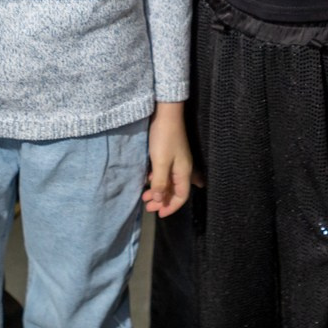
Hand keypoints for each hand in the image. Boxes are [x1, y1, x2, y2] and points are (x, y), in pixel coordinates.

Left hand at [143, 102, 193, 216]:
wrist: (165, 113)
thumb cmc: (164, 138)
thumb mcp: (160, 163)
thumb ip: (160, 183)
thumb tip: (160, 200)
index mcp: (184, 172)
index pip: (181, 196)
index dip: (171, 207)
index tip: (158, 214)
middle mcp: (183, 168)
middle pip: (175, 191)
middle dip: (162, 201)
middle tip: (147, 206)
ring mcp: (177, 161)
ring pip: (169, 182)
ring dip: (158, 191)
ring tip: (144, 195)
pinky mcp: (169, 154)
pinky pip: (165, 173)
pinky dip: (157, 180)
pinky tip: (147, 180)